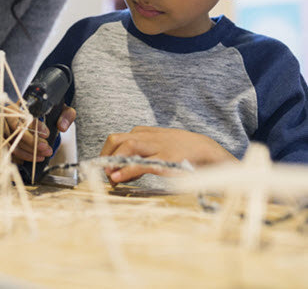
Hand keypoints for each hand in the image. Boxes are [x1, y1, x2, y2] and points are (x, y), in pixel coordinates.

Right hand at [5, 104, 75, 163]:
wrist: (42, 117)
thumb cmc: (49, 112)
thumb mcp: (60, 110)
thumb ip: (66, 114)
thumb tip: (62, 126)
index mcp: (23, 104)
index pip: (25, 115)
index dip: (35, 126)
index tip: (47, 134)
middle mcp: (10, 115)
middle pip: (16, 130)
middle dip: (32, 142)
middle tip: (46, 148)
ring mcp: (5, 128)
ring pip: (13, 142)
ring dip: (28, 151)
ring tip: (43, 155)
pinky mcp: (5, 140)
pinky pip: (10, 150)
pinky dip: (22, 156)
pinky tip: (34, 158)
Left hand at [100, 126, 236, 184]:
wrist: (207, 151)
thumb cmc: (180, 152)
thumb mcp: (157, 149)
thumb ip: (138, 158)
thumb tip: (118, 172)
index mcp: (143, 133)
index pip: (116, 139)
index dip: (105, 153)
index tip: (103, 168)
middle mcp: (147, 136)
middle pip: (116, 140)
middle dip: (105, 155)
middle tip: (102, 173)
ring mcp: (156, 147)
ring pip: (126, 147)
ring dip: (112, 162)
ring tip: (108, 177)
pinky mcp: (165, 159)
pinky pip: (141, 163)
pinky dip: (126, 170)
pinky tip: (117, 177)